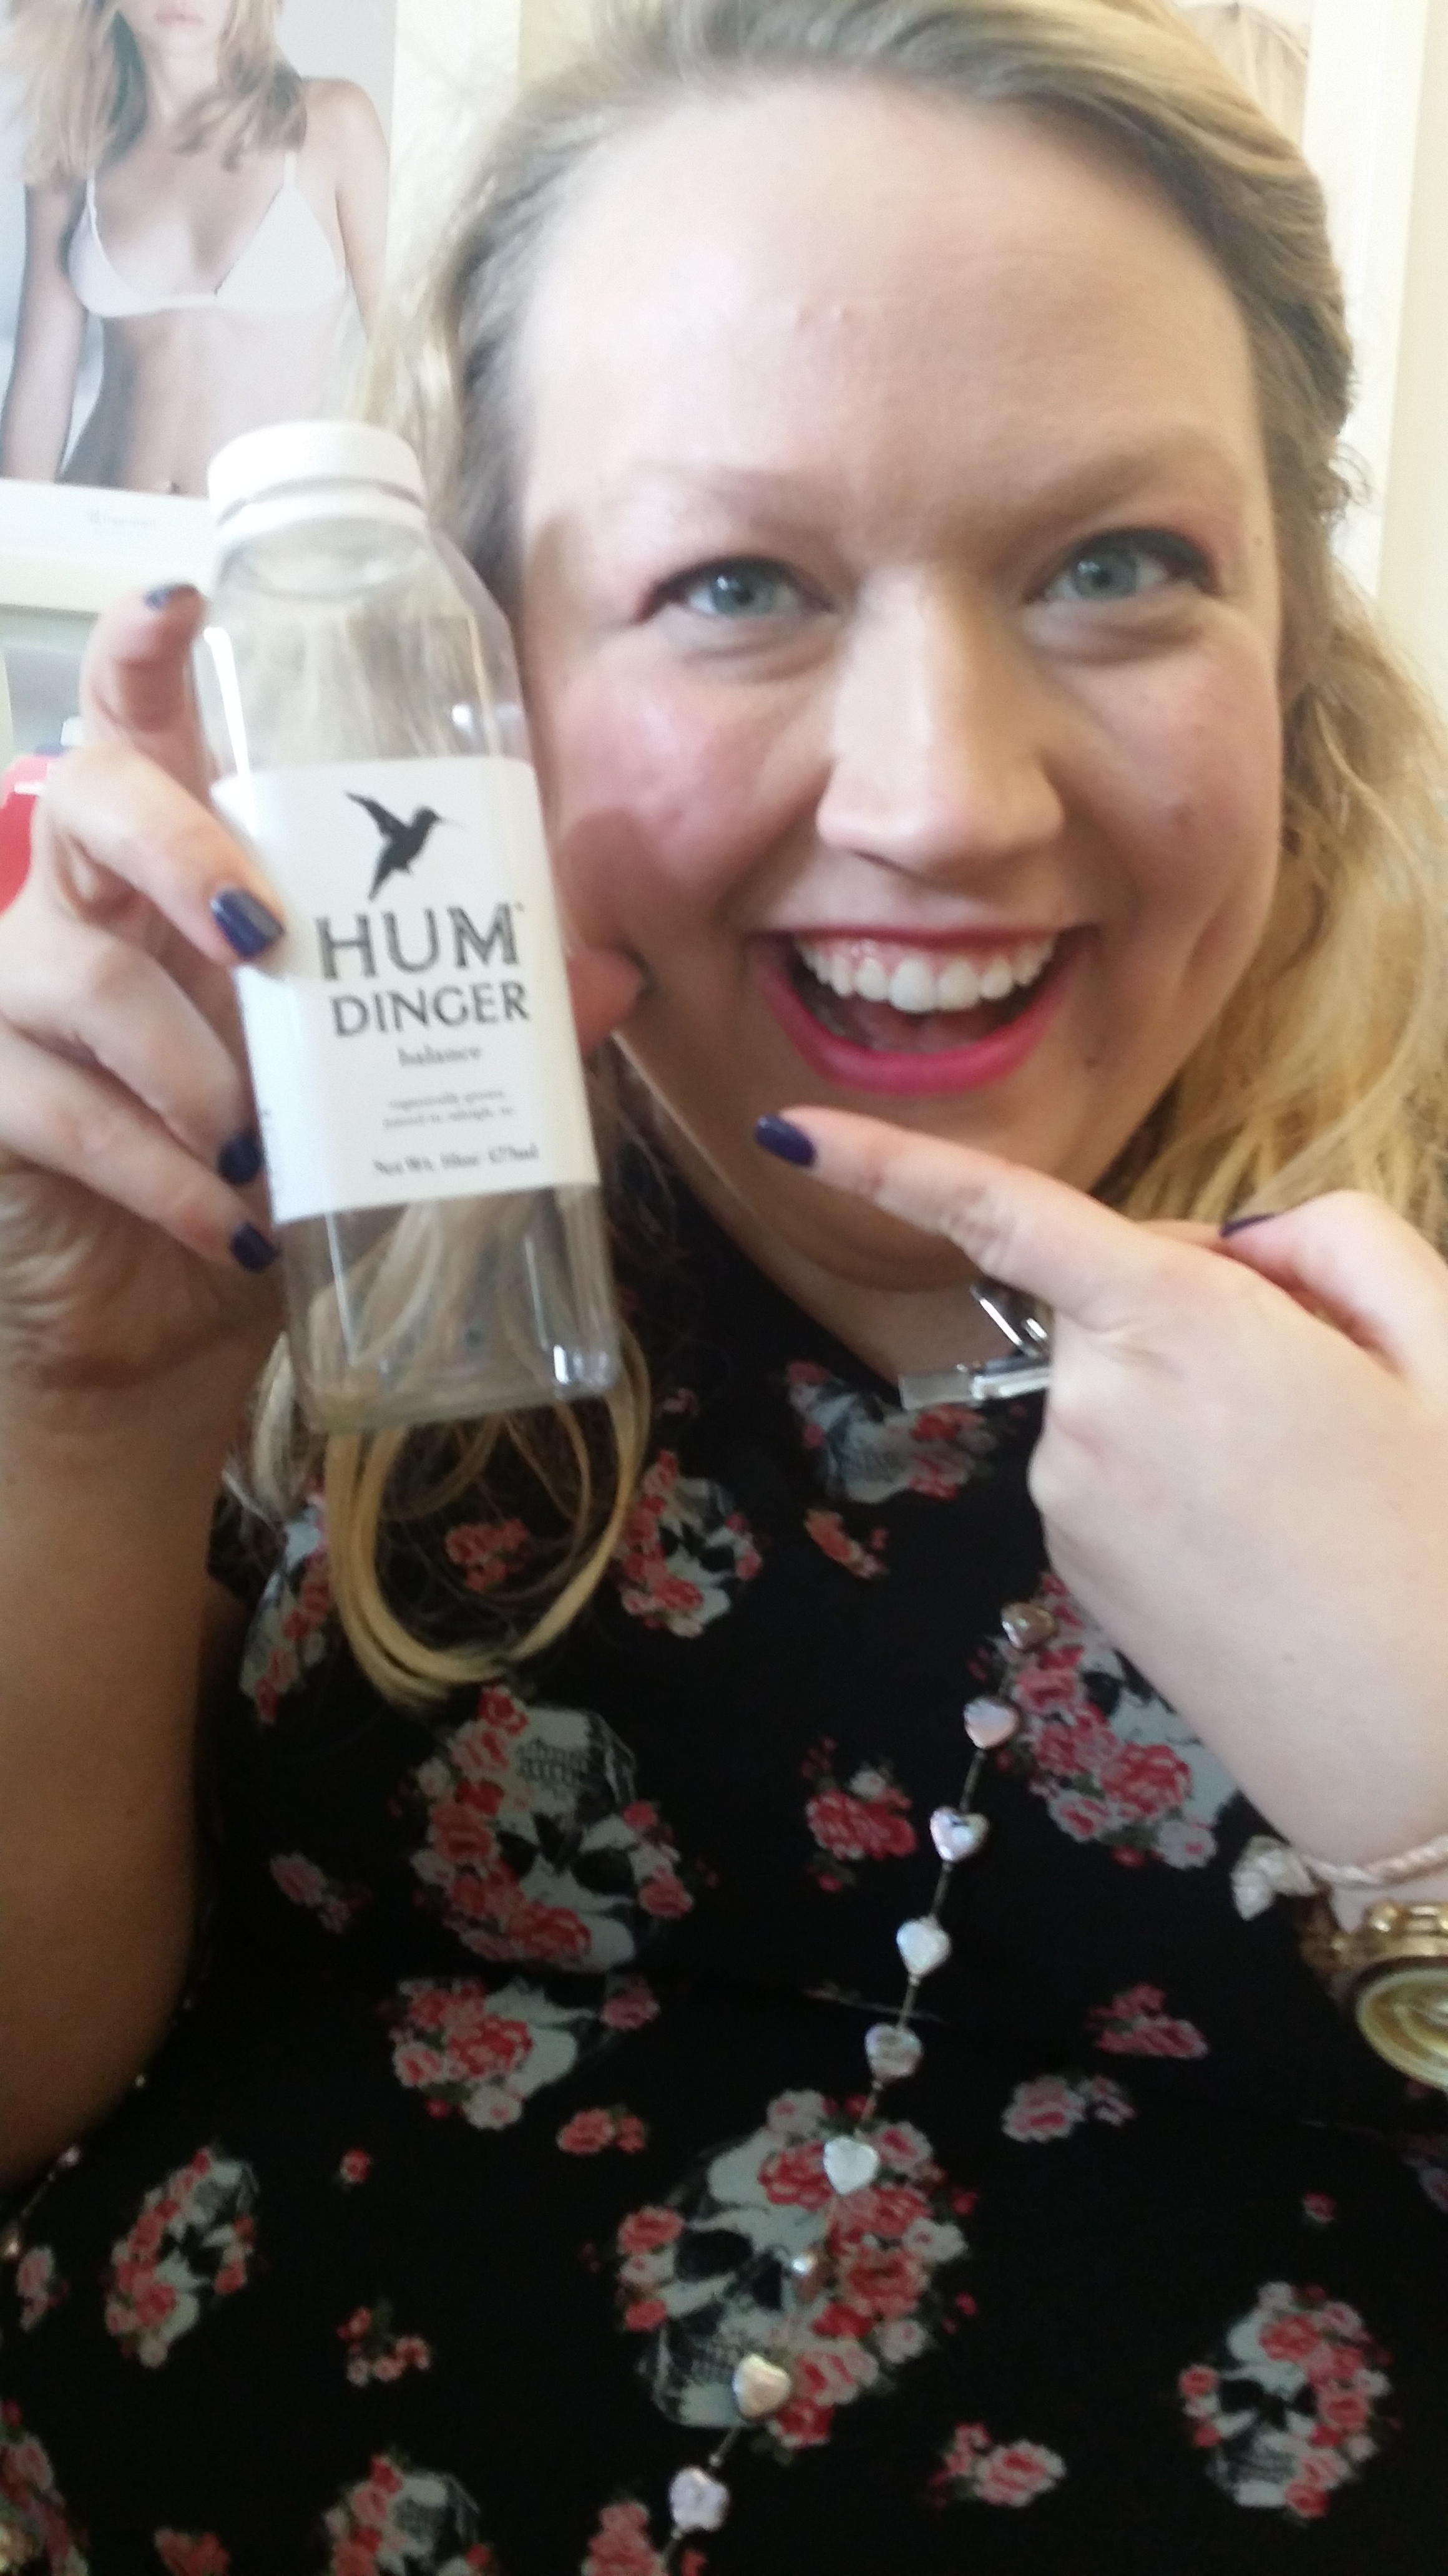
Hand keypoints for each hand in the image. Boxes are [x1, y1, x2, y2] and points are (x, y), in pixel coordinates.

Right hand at [0, 589, 642, 1403]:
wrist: (171, 1310)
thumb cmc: (271, 1166)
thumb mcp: (380, 1085)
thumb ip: (476, 1021)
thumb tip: (601, 976)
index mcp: (178, 865)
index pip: (139, 722)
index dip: (143, 651)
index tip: (185, 599)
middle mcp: (88, 904)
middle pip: (94, 798)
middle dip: (182, 846)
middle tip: (266, 932)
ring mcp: (21, 996)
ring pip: (78, 969)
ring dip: (191, 1062)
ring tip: (261, 1144)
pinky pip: (66, 1112)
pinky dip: (163, 1176)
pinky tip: (232, 1229)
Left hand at [761, 1105, 1447, 1863]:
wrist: (1422, 1757)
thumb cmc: (1443, 1547)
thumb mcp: (1445, 1355)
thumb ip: (1339, 1241)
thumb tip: (1241, 1242)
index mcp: (1182, 1323)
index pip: (1005, 1217)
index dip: (886, 1164)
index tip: (786, 1134)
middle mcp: (1093, 1403)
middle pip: (1111, 1299)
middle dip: (1197, 1310)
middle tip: (1324, 1392)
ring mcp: (1069, 1494)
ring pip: (1116, 1387)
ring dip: (1189, 1400)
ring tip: (1303, 1483)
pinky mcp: (1071, 1565)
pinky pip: (1111, 1467)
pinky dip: (1171, 1473)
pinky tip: (1258, 1537)